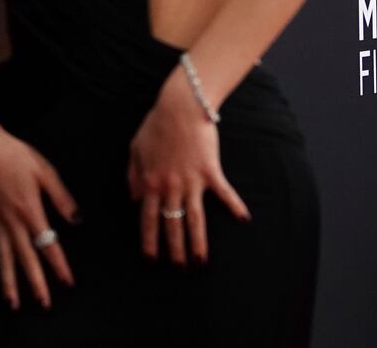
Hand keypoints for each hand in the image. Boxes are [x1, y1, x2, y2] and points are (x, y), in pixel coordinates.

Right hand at [0, 120, 77, 309]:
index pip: (48, 245)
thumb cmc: (15, 157)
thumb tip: (77, 219)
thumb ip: (62, 197)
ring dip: (10, 283)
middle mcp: (12, 223)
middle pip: (26, 259)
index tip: (67, 281)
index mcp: (30, 211)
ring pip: (4, 260)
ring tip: (14, 303)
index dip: (59, 265)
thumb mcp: (46, 172)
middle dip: (36, 284)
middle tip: (44, 303)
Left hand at [127, 73, 250, 265]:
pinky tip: (243, 219)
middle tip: (179, 268)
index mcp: (149, 183)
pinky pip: (224, 192)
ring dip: (197, 242)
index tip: (151, 260)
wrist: (181, 106)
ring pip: (194, 218)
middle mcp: (170, 187)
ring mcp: (191, 180)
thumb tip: (133, 201)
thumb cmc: (156, 125)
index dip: (149, 242)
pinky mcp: (210, 170)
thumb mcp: (135, 149)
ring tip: (200, 261)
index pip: (147, 220)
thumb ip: (132, 176)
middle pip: (171, 225)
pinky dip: (234, 205)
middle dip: (174, 250)